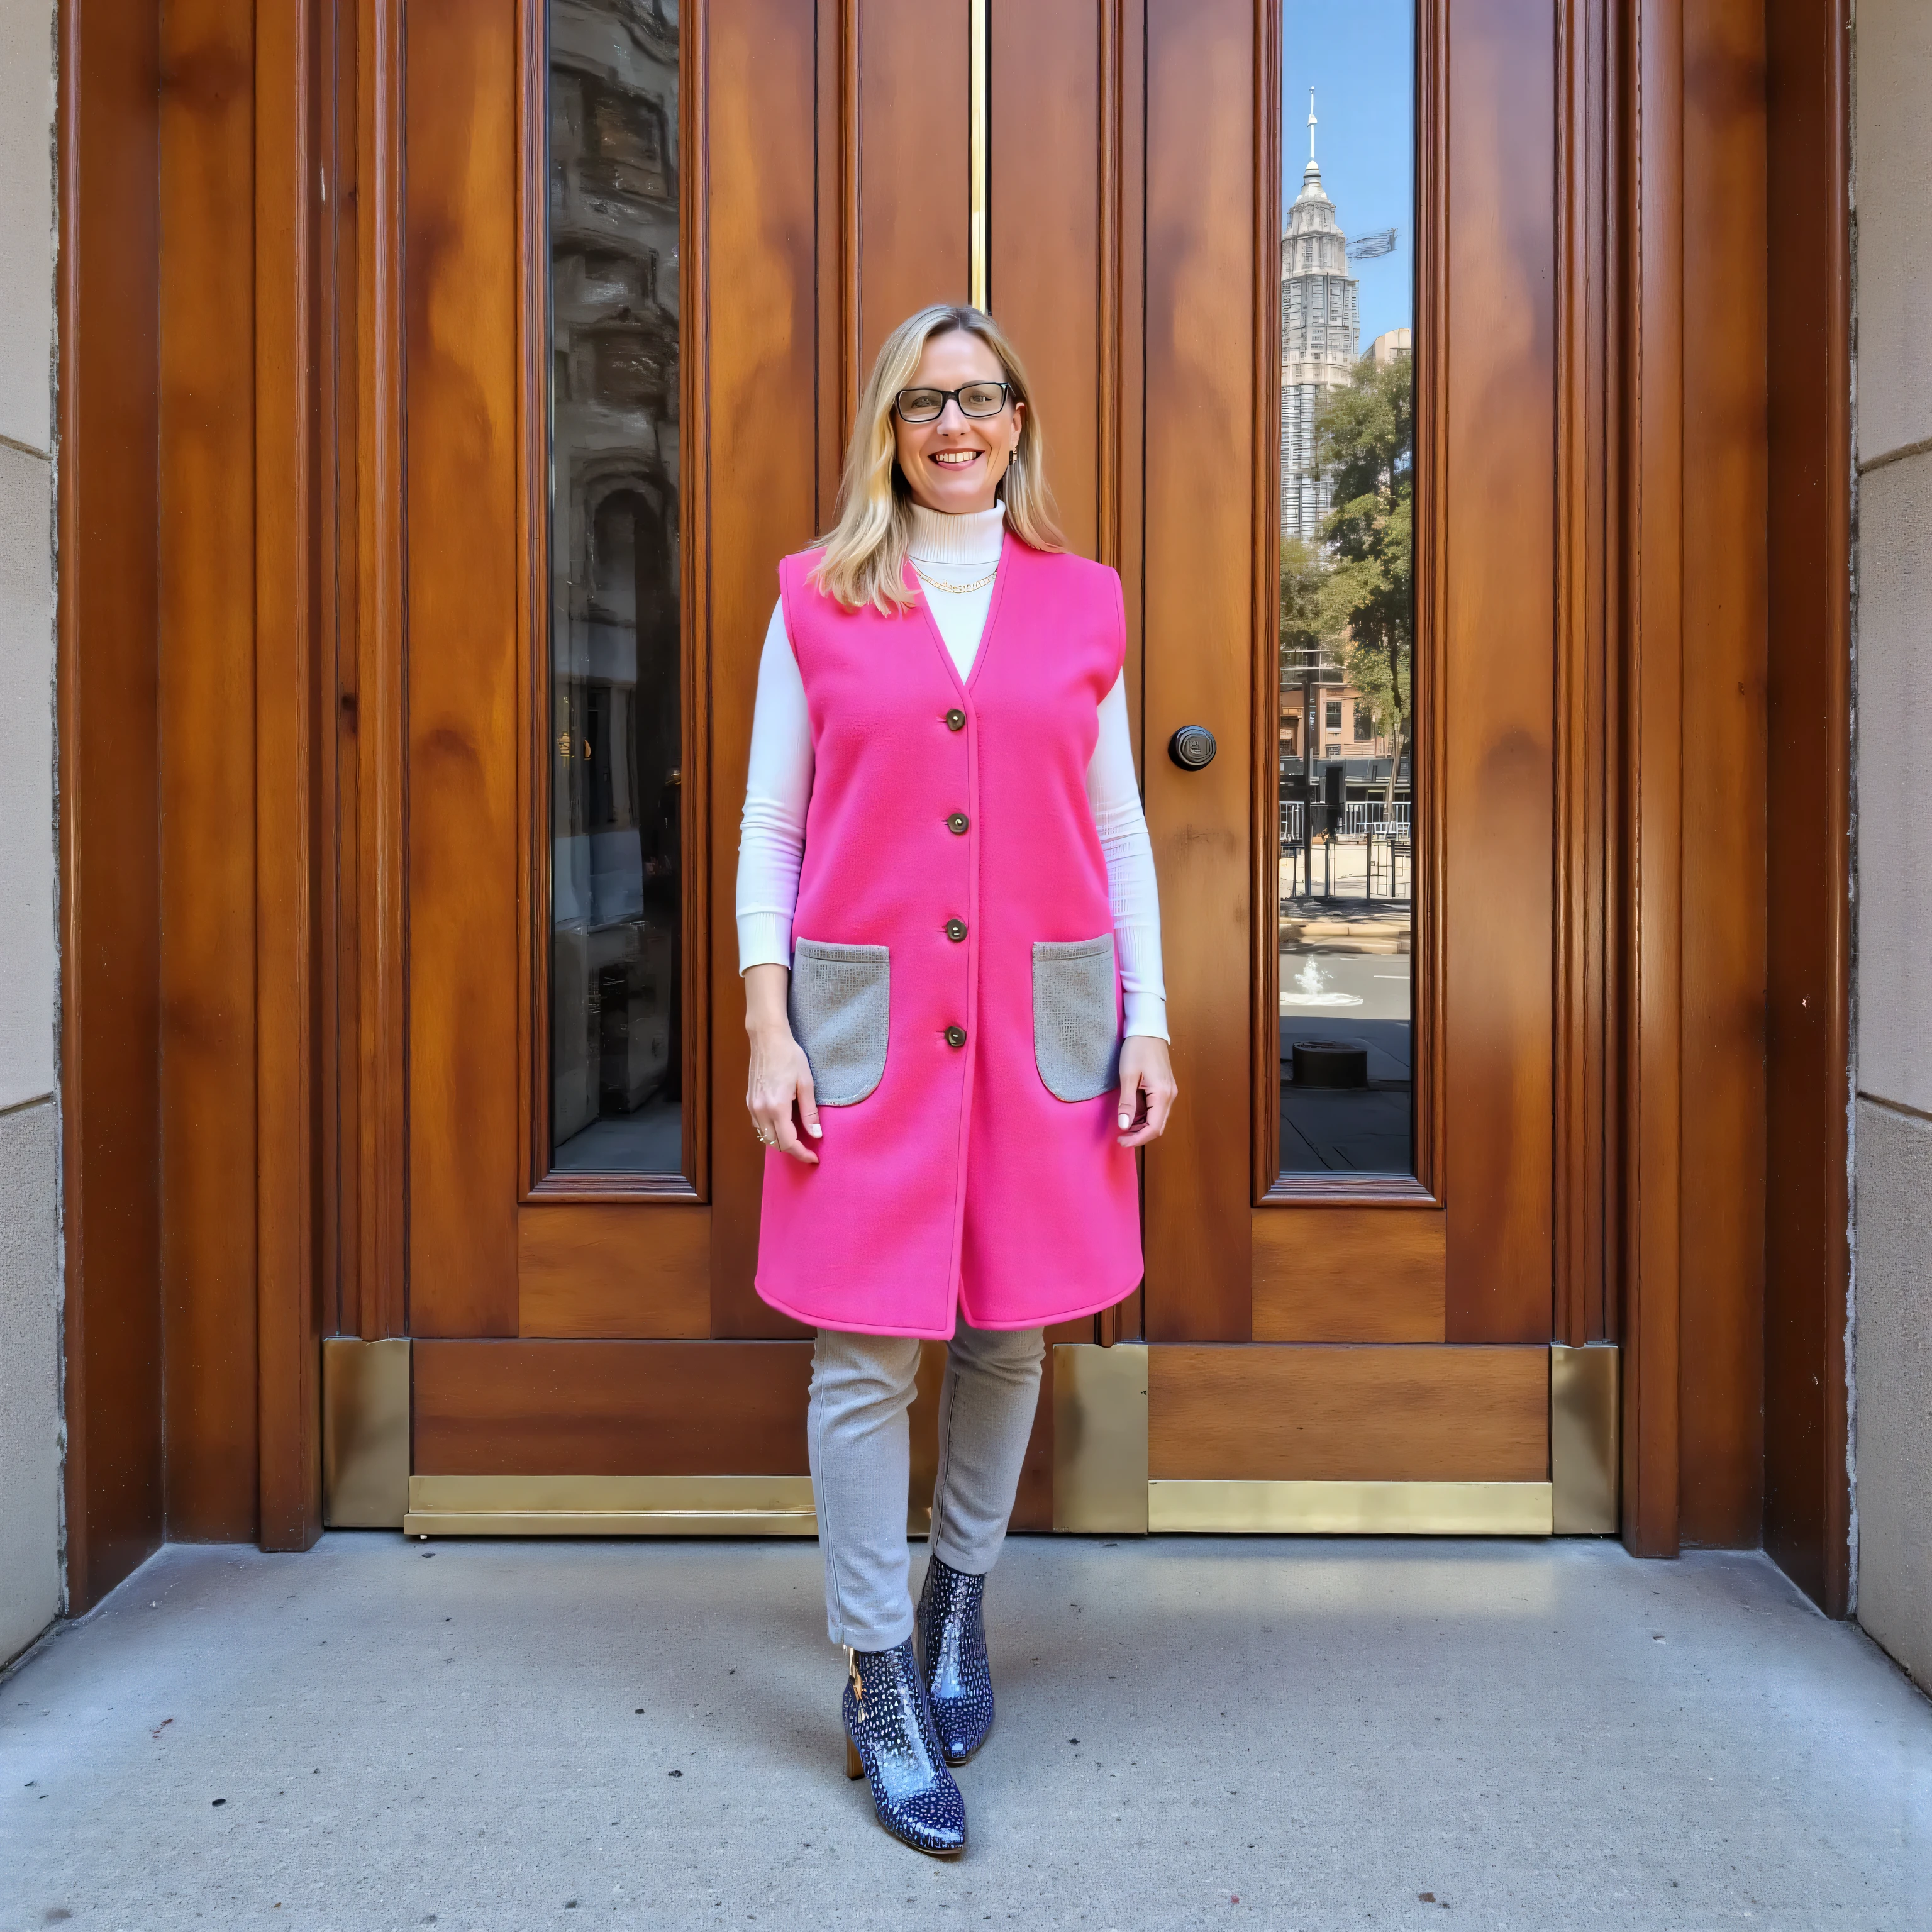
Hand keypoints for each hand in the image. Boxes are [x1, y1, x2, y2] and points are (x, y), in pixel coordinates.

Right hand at [744, 963, 820, 1164]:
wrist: (767, 1038)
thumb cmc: (789, 1056)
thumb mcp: (806, 1083)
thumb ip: (810, 1112)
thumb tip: (816, 1134)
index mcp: (776, 1107)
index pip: (788, 1142)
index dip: (802, 1154)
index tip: (813, 1158)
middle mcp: (760, 1110)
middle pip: (775, 1143)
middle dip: (792, 1150)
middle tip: (808, 1149)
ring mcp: (752, 1106)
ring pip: (765, 1136)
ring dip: (780, 1141)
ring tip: (798, 1138)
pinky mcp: (748, 1101)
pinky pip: (759, 1125)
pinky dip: (771, 1131)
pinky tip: (784, 1124)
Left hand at [1115, 1035, 1177, 1147]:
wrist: (1148, 1030)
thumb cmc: (1137, 1048)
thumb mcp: (1128, 1075)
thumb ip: (1127, 1103)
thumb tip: (1124, 1126)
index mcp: (1162, 1094)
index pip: (1153, 1127)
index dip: (1138, 1139)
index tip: (1121, 1141)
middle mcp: (1170, 1096)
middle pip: (1158, 1126)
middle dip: (1139, 1136)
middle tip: (1121, 1138)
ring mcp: (1169, 1092)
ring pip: (1158, 1119)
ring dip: (1142, 1127)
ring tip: (1123, 1127)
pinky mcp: (1165, 1088)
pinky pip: (1157, 1109)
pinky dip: (1145, 1117)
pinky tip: (1131, 1115)